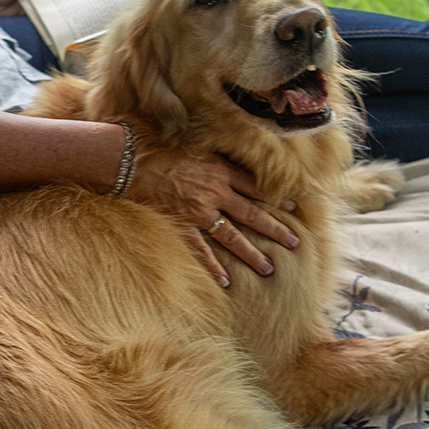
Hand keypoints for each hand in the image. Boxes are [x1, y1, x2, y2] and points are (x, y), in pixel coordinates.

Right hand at [126, 149, 299, 286]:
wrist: (133, 164)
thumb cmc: (162, 152)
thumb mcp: (196, 147)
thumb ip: (217, 158)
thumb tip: (235, 162)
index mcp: (220, 171)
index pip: (255, 187)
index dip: (275, 197)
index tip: (293, 206)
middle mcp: (215, 193)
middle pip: (252, 214)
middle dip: (275, 229)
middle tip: (295, 242)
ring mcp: (199, 212)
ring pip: (232, 236)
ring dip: (251, 254)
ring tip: (268, 268)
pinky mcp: (182, 225)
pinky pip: (202, 250)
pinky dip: (213, 267)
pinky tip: (226, 281)